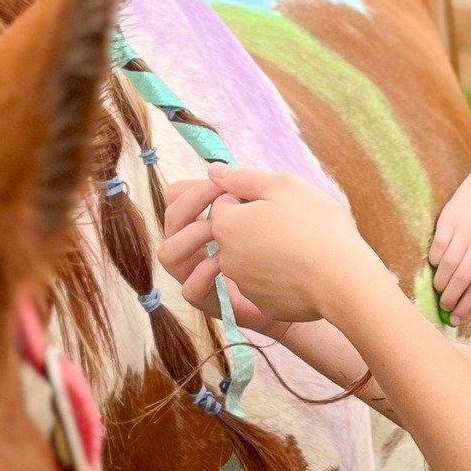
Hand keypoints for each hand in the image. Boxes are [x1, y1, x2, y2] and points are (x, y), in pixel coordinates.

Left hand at [157, 164, 385, 328]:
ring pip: (251, 257)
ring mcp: (245, 284)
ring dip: (268, 249)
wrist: (342, 279)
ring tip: (302, 247)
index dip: (252, 197)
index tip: (280, 202)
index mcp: (227, 225)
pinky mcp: (263, 304)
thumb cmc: (316, 225)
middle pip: (236, 231)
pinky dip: (280, 275)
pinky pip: (267, 282)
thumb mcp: (283, 185)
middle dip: (257, 224)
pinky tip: (304, 270)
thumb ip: (244, 177)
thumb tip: (214, 170)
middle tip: (293, 222)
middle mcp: (227, 258)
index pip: (225, 201)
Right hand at [157, 177, 278, 331]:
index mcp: (202, 222)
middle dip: (192, 205)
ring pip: (168, 253)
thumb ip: (240, 190)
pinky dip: (203, 272)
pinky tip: (223, 262)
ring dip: (191, 236)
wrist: (302, 285)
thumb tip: (216, 169)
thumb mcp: (262, 211)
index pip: (176, 199)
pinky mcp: (208, 301)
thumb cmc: (282, 243)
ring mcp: (196, 275)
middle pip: (170, 220)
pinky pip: (189, 288)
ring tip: (219, 231)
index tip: (219, 183)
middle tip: (222, 201)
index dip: (191, 189)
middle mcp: (193, 247)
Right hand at [429, 174, 470, 320]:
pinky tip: (435, 264)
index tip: (455, 319)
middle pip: (462, 278)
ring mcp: (465, 232)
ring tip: (438, 287)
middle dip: (450, 297)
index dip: (465, 305)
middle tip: (443, 305)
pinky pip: (438, 247)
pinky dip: (434, 260)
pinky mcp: (449, 222)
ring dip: (440, 281)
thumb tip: (461, 306)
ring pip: (448, 264)